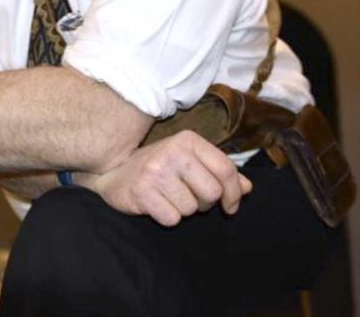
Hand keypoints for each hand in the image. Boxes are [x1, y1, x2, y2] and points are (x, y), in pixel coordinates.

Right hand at [85, 130, 252, 226]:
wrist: (112, 172)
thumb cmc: (157, 167)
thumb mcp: (189, 161)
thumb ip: (219, 172)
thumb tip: (247, 187)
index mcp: (188, 140)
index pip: (226, 170)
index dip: (234, 193)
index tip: (230, 206)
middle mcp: (173, 152)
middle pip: (212, 193)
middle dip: (204, 203)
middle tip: (188, 197)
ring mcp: (156, 171)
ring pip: (192, 209)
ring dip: (183, 210)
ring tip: (168, 197)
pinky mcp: (142, 191)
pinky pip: (172, 218)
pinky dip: (167, 217)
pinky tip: (157, 204)